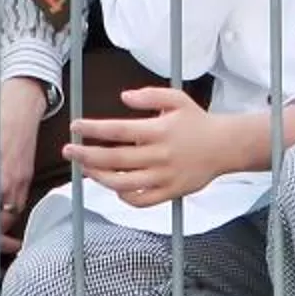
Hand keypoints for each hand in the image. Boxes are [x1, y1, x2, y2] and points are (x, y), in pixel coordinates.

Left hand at [65, 87, 243, 207]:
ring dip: (98, 176)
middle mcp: (159, 155)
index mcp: (158, 131)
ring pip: (122, 183)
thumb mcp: (176, 99)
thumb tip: (123, 97)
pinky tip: (115, 186)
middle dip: (86, 155)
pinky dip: (123, 195)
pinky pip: (140, 200)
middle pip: (113, 159)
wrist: (225, 146)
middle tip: (69, 151)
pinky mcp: (170, 192)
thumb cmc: (197, 121)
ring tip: (86, 168)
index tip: (75, 127)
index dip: (93, 129)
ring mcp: (164, 177)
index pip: (117, 130)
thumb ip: (150, 95)